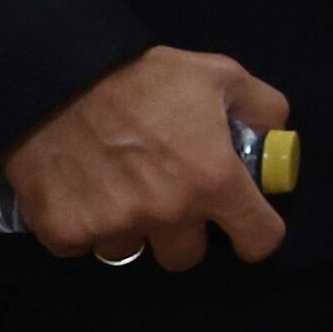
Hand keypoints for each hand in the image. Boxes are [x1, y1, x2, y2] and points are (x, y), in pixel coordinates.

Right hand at [0, 48, 290, 271]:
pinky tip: (81, 188)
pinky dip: (84, 224)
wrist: (60, 76)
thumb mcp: (222, 74)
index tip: (243, 226)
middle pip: (186, 257)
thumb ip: (262, 107)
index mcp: (214, 179)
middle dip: (183, 234)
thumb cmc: (147, 76)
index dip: (257, 235)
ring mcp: (114, 227)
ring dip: (130, 227)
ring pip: (132, 250)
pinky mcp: (64, 233)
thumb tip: (273, 138)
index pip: (259, 240)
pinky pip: (83, 244)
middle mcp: (168, 213)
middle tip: (168, 197)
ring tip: (118, 185)